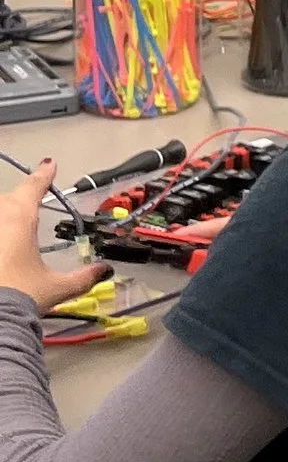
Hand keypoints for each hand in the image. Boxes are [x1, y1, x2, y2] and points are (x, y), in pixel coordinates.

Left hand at [0, 160, 107, 314]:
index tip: (49, 165)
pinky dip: (1, 237)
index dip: (43, 176)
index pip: (33, 187)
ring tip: (13, 235)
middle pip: (9, 201)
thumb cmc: (19, 297)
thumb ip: (83, 277)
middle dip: (20, 202)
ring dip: (6, 219)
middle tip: (30, 212)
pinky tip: (5, 252)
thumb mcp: (56, 287)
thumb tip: (103, 271)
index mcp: (20, 220)